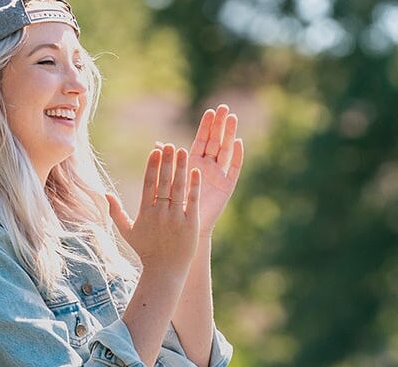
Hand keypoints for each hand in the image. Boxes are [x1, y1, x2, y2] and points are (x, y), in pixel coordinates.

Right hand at [107, 143, 201, 277]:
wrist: (165, 271)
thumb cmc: (146, 251)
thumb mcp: (128, 232)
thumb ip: (116, 213)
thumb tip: (104, 194)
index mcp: (146, 213)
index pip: (149, 184)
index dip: (152, 166)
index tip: (155, 150)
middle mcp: (160, 213)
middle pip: (164, 182)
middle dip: (166, 162)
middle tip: (169, 145)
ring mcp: (176, 218)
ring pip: (178, 188)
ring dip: (180, 168)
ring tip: (182, 151)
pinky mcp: (190, 224)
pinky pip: (192, 201)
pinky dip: (194, 186)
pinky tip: (196, 171)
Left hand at [158, 104, 243, 236]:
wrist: (184, 228)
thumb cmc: (174, 206)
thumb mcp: (168, 181)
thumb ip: (166, 163)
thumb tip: (158, 145)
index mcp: (193, 162)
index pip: (202, 139)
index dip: (206, 126)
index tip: (210, 111)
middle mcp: (208, 166)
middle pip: (216, 141)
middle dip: (220, 125)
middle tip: (224, 108)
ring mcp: (219, 175)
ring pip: (226, 150)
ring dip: (229, 135)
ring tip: (233, 118)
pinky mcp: (227, 186)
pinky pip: (234, 169)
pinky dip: (237, 156)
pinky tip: (239, 143)